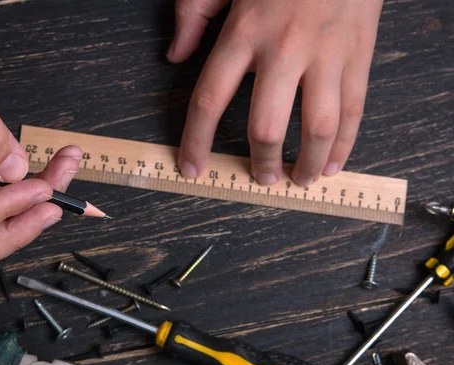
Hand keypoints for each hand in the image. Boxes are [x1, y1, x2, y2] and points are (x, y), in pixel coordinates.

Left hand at [168, 0, 382, 185]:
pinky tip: (333, 163)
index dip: (197, 141)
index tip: (192, 168)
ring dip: (307, 163)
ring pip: (318, 127)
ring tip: (298, 179)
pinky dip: (344, 144)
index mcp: (244, 32)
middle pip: (266, 126)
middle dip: (261, 162)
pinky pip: (354, 110)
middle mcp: (284, 49)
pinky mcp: (358, 55)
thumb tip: (175, 55)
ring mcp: (325, 54)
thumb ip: (193, 14)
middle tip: (259, 177)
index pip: (210, 100)